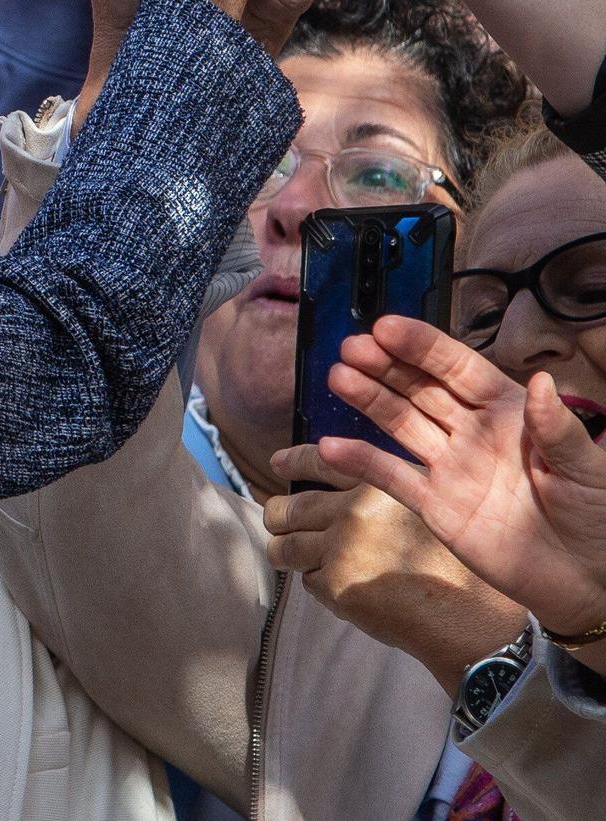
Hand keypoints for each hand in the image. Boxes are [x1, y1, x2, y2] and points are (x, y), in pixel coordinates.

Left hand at [266, 445, 527, 689]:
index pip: (319, 461)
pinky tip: (339, 584)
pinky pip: (306, 579)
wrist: (471, 621)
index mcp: (379, 484)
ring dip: (283, 550)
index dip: (292, 461)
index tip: (276, 463)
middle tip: (278, 521)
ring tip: (289, 553)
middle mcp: (355, 512)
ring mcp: (343, 550)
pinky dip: (316, 581)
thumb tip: (340, 474)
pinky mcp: (337, 587)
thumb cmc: (457, 564)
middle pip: (287, 508)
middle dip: (277, 515)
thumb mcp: (431, 504)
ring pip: (285, 546)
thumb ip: (387, 485)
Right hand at [321, 316, 605, 638]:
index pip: (459, 369)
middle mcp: (472, 432)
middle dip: (386, 366)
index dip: (423, 347)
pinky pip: (393, 479)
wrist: (588, 582)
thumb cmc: (598, 517)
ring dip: (369, 400)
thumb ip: (558, 430)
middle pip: (421, 389)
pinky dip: (361, 462)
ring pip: (401, 424)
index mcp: (509, 412)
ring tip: (339, 377)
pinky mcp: (435, 507)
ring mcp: (450, 468)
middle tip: (351, 347)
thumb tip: (541, 383)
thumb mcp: (589, 469)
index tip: (386, 327)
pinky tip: (330, 447)